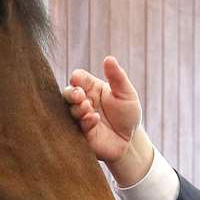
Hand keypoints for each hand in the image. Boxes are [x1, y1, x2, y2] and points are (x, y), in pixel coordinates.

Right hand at [65, 56, 152, 184]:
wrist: (131, 140)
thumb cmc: (128, 114)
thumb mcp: (126, 93)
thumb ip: (117, 77)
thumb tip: (109, 58)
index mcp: (91, 88)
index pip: (78, 78)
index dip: (76, 78)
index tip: (78, 79)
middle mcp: (83, 101)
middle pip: (68, 93)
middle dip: (71, 93)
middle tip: (79, 95)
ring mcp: (80, 118)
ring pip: (69, 110)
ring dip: (77, 108)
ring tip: (88, 107)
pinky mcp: (81, 134)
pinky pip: (77, 126)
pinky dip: (84, 121)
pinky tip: (94, 119)